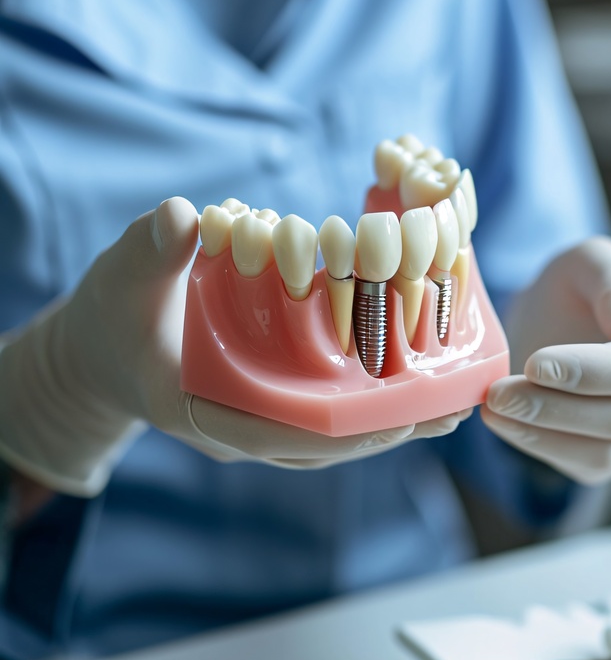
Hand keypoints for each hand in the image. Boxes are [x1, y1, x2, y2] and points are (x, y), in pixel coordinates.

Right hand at [0, 198, 466, 496]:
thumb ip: (151, 249)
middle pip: (324, 443)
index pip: (275, 433)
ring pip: (336, 435)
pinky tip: (421, 375)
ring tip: (456, 392)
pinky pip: (332, 413)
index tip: (396, 417)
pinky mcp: (274, 407)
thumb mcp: (123, 276)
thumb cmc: (115, 315)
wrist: (106, 348)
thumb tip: (182, 216)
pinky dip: (374, 396)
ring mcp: (259, 423)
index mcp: (200, 410)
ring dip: (392, 415)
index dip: (339, 429)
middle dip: (388, 424)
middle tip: (452, 403)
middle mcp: (238, 428)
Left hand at [482, 236, 610, 483]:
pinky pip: (583, 465)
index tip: (534, 364)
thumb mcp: (593, 261)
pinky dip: (540, 447)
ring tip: (493, 409)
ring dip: (542, 434)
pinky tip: (506, 423)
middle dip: (555, 408)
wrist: (560, 317)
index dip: (594, 372)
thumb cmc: (581, 284)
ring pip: (604, 453)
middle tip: (498, 394)